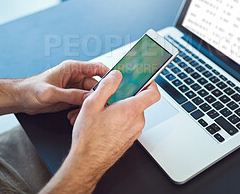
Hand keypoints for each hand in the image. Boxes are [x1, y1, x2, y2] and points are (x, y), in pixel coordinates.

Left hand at [17, 60, 108, 114]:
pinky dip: (81, 111)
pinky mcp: (71, 97)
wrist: (20, 99)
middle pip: (95, 84)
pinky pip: (83, 103)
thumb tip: (88, 98)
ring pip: (90, 96)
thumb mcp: (50, 93)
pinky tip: (74, 116)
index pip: (97, 68)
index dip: (108, 74)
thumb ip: (70, 95)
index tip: (117, 83)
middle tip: (99, 106)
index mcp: (72, 68)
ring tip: (81, 115)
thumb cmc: (31, 90)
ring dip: (88, 106)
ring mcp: (74, 88)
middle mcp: (75, 77)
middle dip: (97, 96)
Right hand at [40, 70, 160, 192]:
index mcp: (131, 111)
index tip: (142, 78)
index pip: (153, 93)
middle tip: (109, 95)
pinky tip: (104, 121)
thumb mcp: (92, 105)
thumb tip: (117, 76)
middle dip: (125, 95)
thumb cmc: (89, 139)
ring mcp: (135, 131)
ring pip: (132, 111)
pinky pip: (129, 122)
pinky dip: (120, 118)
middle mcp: (137, 122)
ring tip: (103, 111)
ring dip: (120, 107)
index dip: (150, 82)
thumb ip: (107, 86)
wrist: (87, 163)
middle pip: (139, 100)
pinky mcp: (130, 138)